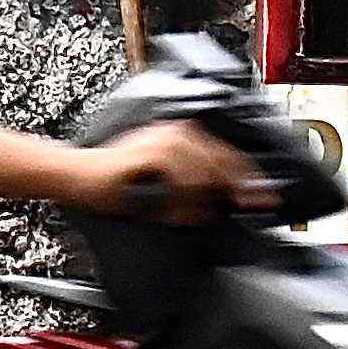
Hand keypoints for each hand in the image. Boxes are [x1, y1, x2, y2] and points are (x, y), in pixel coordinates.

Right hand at [79, 124, 256, 223]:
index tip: (266, 198)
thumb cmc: (120, 181)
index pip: (228, 155)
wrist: (81, 176)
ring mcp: (164, 141)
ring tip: (183, 215)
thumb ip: (197, 184)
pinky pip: (181, 184)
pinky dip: (182, 203)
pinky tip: (175, 212)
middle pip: (223, 162)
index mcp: (182, 135)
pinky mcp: (151, 155)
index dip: (250, 178)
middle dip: (238, 188)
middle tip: (250, 205)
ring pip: (205, 176)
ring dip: (198, 202)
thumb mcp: (167, 182)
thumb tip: (227, 199)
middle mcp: (176, 132)